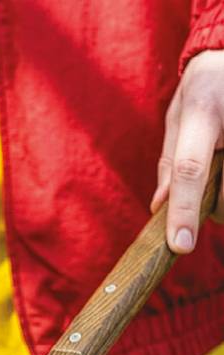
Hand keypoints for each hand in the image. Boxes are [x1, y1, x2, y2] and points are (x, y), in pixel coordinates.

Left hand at [151, 50, 223, 252]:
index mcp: (203, 112)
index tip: (181, 245)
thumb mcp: (179, 114)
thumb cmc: (206, 86)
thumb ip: (170, 160)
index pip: (190, 169)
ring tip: (223, 175)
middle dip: (213, 211)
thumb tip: (159, 207)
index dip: (184, 210)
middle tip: (208, 195)